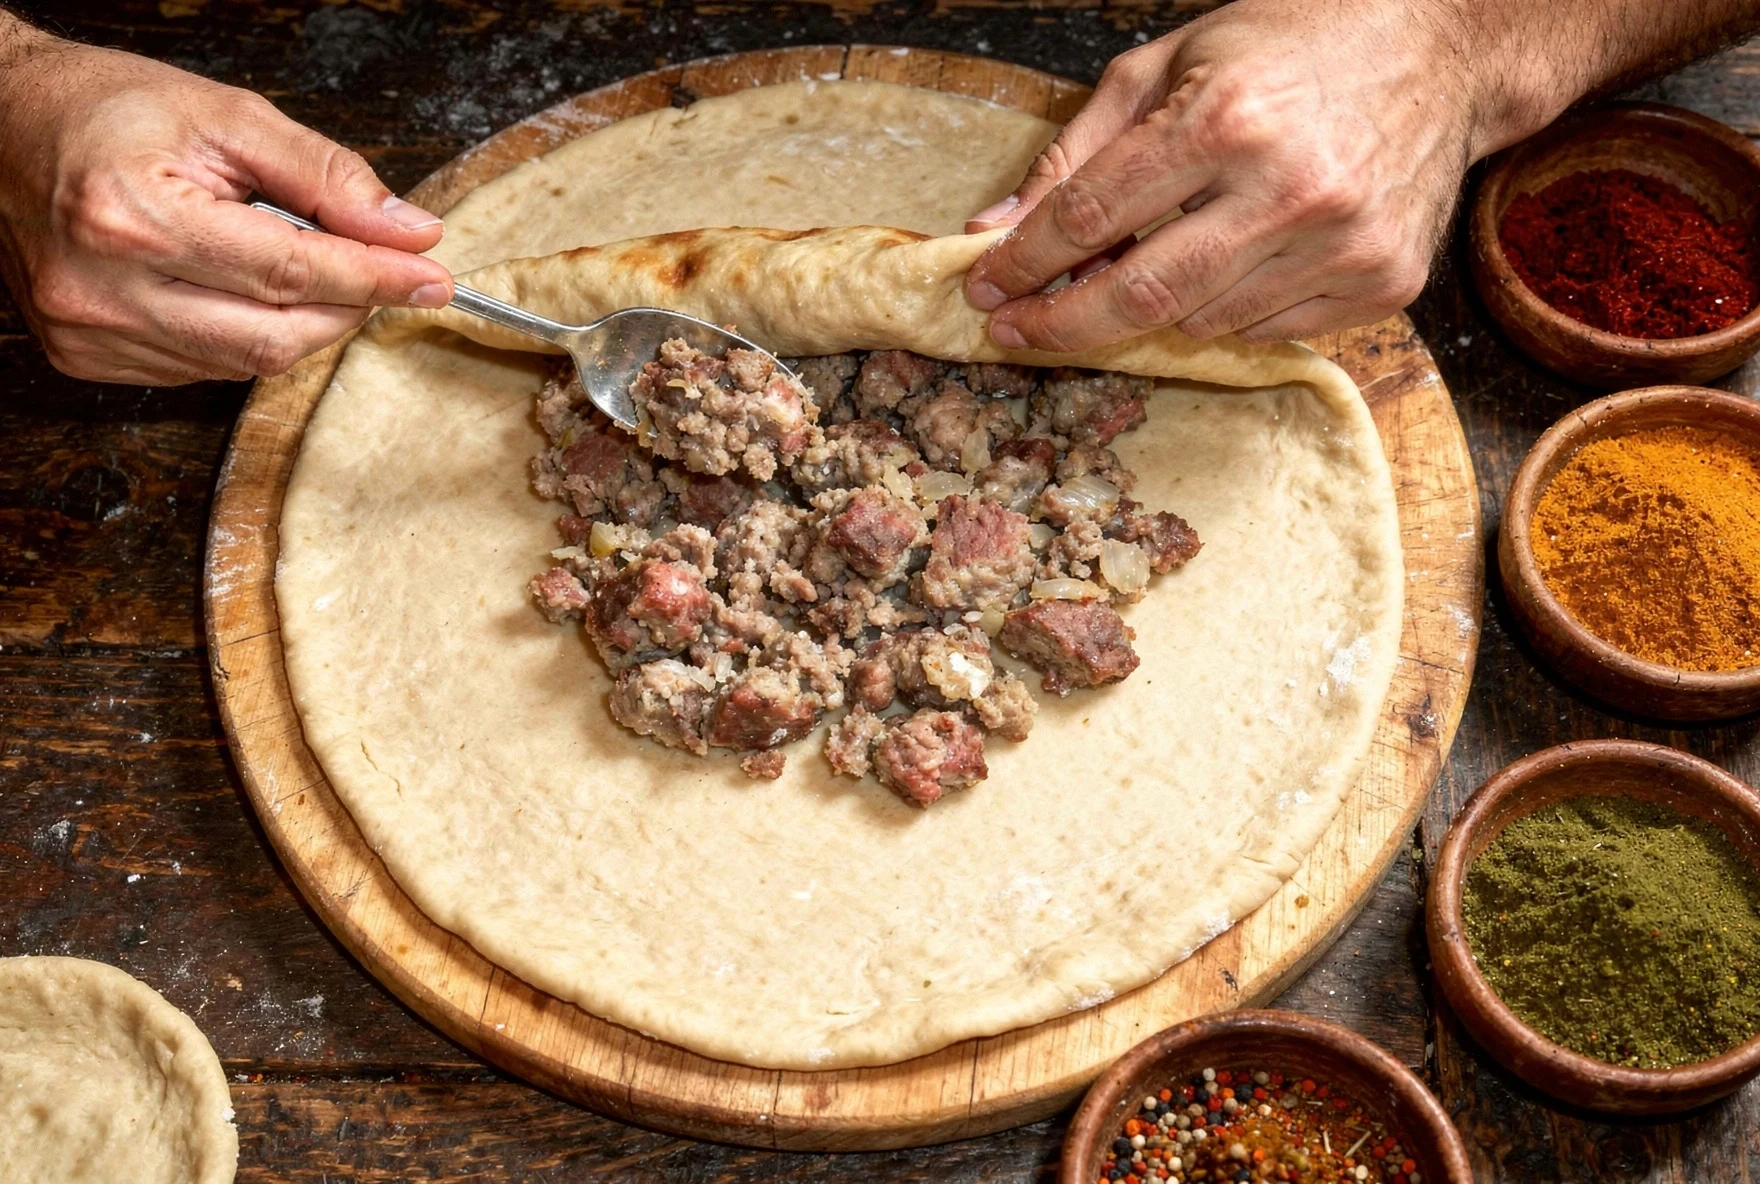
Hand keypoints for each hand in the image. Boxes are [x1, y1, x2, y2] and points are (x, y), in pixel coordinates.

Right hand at [0, 23, 453, 384]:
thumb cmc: (106, 109)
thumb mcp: (227, 116)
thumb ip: (326, 177)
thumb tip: (409, 232)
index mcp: (133, 215)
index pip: (291, 271)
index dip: (374, 278)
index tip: (433, 278)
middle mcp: (105, 287)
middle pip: (276, 335)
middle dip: (344, 306)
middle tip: (378, 271)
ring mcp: (90, 332)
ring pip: (247, 360)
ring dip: (296, 320)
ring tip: (288, 260)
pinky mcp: (85, 357)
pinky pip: (204, 368)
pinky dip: (244, 334)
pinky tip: (233, 286)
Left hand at [963, 0, 1480, 349]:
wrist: (1444, 48)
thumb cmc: (1291, 44)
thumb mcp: (1167, 64)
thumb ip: (1074, 154)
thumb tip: (995, 233)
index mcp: (1226, 117)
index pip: (1091, 218)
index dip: (1024, 263)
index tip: (984, 288)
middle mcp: (1289, 188)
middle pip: (1138, 295)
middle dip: (1060, 321)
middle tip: (1015, 330)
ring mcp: (1343, 244)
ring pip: (1198, 321)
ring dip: (1151, 306)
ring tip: (1148, 261)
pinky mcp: (1381, 282)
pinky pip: (1264, 330)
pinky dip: (1225, 309)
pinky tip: (1234, 256)